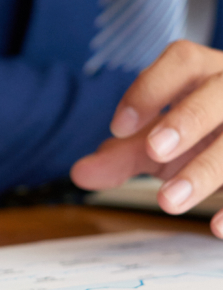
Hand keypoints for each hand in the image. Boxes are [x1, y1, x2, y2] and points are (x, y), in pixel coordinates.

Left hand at [71, 41, 222, 236]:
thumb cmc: (202, 134)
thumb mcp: (160, 143)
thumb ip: (121, 155)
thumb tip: (80, 173)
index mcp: (206, 73)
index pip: (181, 60)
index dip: (150, 89)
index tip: (119, 127)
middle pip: (219, 93)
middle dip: (187, 120)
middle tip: (154, 150)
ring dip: (208, 169)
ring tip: (170, 201)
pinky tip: (218, 228)